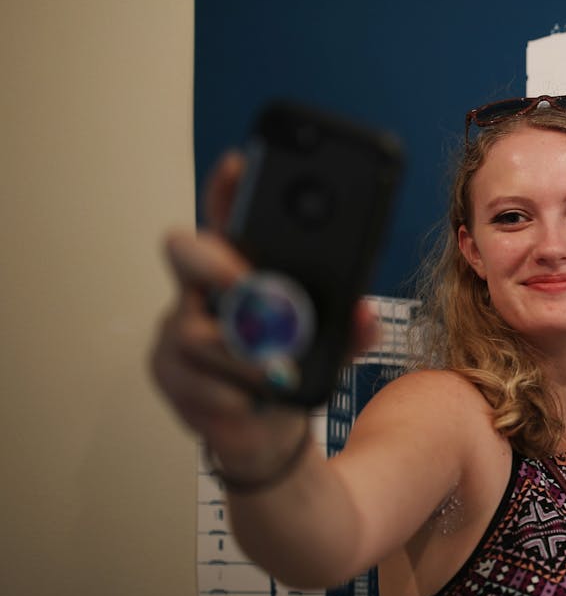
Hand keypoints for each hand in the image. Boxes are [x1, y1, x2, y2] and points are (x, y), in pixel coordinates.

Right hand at [149, 152, 378, 483]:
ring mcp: (178, 332)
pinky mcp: (171, 375)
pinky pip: (199, 381)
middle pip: (186, 253)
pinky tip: (254, 401)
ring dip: (245, 356)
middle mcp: (200, 292)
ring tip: (279, 370)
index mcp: (239, 268)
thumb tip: (363, 312)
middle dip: (217, 263)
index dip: (228, 188)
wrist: (269, 431)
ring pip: (199, 332)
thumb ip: (354, 327)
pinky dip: (237, 394)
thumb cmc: (293, 368)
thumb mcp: (335, 345)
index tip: (240, 163)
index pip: (227, 215)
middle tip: (247, 282)